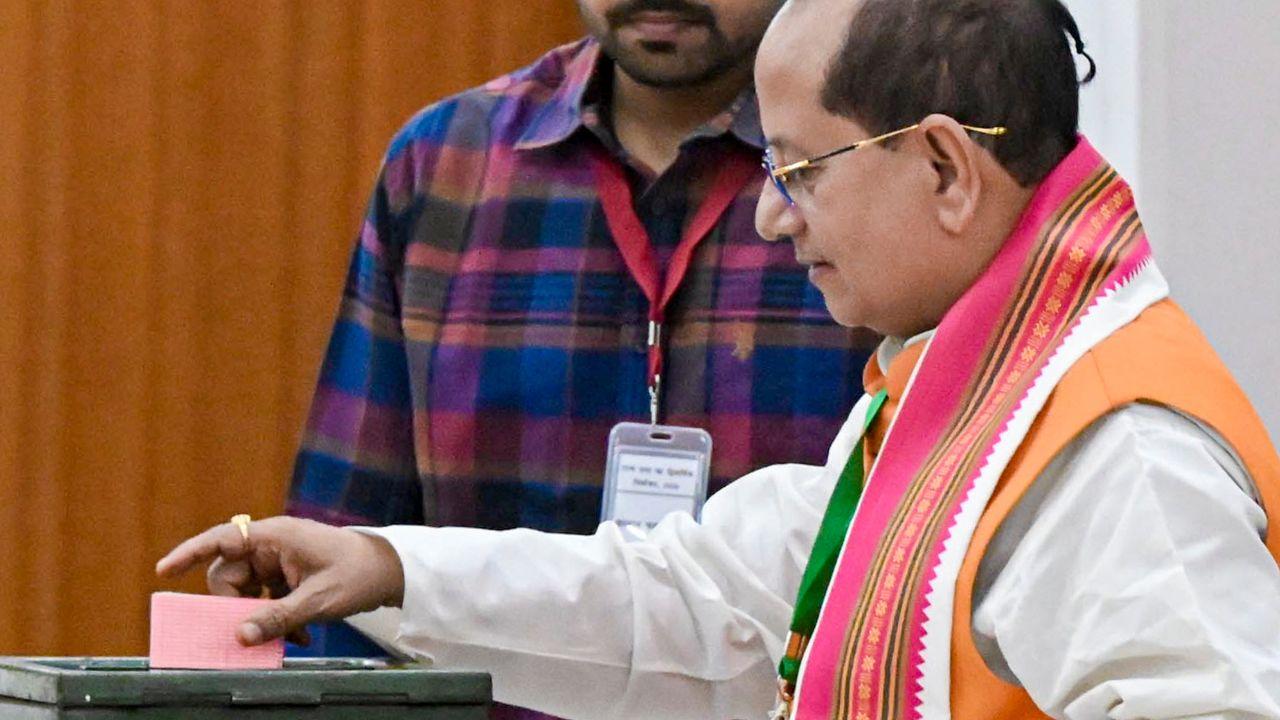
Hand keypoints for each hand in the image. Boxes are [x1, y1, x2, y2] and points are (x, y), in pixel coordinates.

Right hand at [156, 516, 404, 645]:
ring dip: (258, 617)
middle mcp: (272, 544)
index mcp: (276, 537)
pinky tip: (298, 636)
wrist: (390, 571)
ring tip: (288, 638)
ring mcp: (279, 560)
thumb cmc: (358, 575)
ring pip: (245, 591)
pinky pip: (264, 598)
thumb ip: (278, 618)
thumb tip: (239, 637)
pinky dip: (273, 617)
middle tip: (249, 633)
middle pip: (229, 575)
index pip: (223, 539)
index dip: (190, 553)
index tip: (164, 570)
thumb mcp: (318, 600)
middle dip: (234, 607)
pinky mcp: (287, 575)